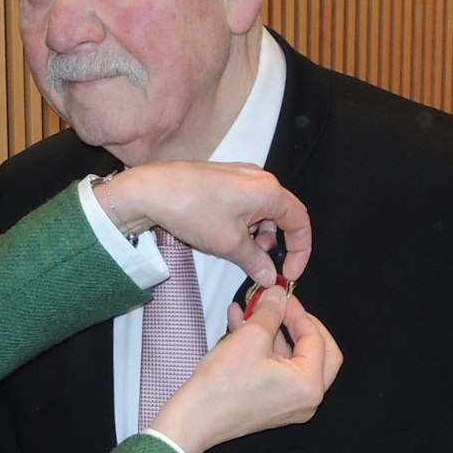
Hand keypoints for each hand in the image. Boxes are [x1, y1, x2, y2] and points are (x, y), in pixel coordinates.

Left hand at [94, 162, 310, 284]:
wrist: (152, 191)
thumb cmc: (192, 211)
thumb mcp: (229, 244)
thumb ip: (255, 261)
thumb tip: (269, 276)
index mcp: (269, 190)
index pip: (300, 222)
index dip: (301, 251)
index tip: (290, 272)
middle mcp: (259, 178)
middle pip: (282, 215)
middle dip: (276, 245)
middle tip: (259, 265)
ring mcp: (241, 176)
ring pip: (263, 212)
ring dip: (257, 236)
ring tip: (237, 251)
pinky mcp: (224, 179)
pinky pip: (245, 205)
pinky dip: (243, 225)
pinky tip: (225, 237)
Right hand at [151, 286, 340, 452]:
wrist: (195, 418)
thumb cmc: (223, 385)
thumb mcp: (251, 336)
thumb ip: (271, 311)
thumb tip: (278, 296)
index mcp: (309, 384)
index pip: (316, 339)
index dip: (298, 313)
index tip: (282, 297)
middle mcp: (306, 399)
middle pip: (317, 352)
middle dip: (298, 325)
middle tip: (284, 308)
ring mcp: (290, 404)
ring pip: (292, 360)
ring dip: (274, 334)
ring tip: (251, 310)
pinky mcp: (272, 404)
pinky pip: (277, 370)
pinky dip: (264, 350)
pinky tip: (242, 327)